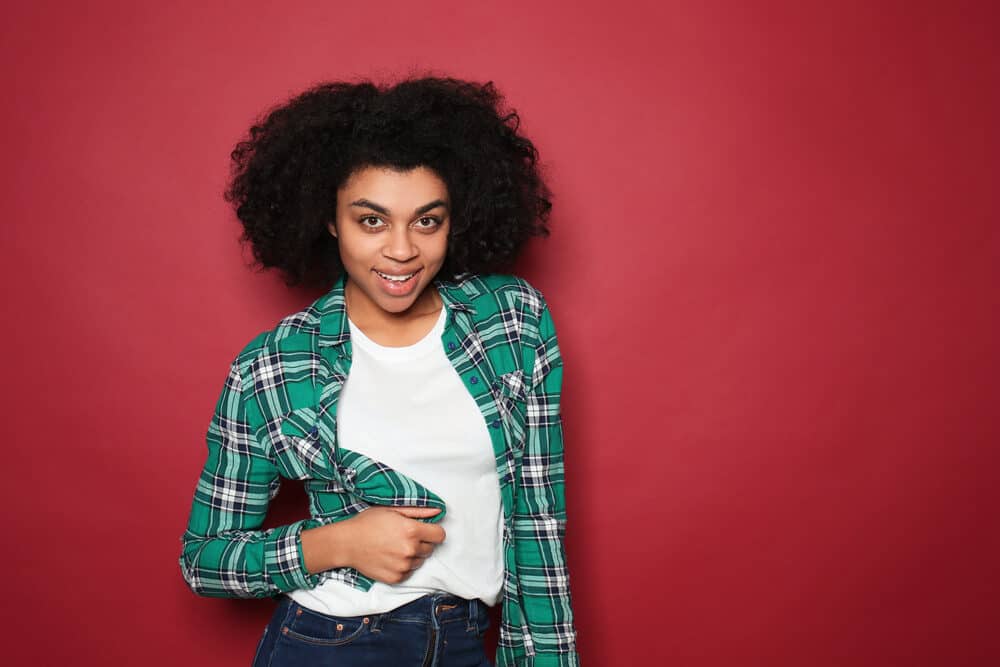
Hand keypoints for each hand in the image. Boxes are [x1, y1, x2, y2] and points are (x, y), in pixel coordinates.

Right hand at [301, 506, 445, 582]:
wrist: (347, 543)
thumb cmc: (369, 523)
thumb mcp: (393, 510)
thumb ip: (419, 511)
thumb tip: (439, 511)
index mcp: (412, 530)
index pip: (440, 535)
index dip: (433, 532)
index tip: (425, 531)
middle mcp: (410, 550)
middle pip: (430, 549)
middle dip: (422, 543)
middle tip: (404, 537)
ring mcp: (403, 566)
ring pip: (420, 561)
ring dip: (413, 555)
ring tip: (395, 547)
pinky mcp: (396, 578)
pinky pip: (409, 572)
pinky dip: (403, 567)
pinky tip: (390, 558)